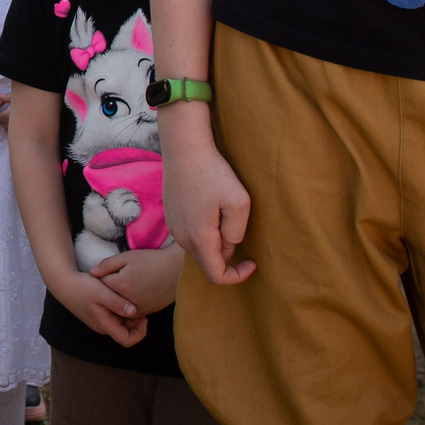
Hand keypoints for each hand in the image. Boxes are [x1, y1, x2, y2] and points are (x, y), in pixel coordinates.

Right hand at [48, 265, 146, 345]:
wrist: (63, 283)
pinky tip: (121, 296)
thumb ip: (117, 302)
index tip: (143, 316)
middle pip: (127, 332)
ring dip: (129, 314)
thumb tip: (134, 312)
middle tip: (139, 304)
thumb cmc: (82, 286)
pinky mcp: (99, 314)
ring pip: (121, 324)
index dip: (140, 332)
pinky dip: (122, 309)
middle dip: (136, 321)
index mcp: (104, 325)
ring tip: (130, 298)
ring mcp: (100, 321)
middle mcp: (103, 326)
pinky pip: (115, 317)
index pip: (128, 340)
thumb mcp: (101, 292)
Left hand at [90, 245, 182, 315]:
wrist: (176, 270)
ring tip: (121, 286)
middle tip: (110, 279)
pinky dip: (126, 304)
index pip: (101, 283)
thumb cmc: (151, 260)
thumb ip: (107, 264)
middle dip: (107, 289)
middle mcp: (128, 300)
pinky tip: (130, 293)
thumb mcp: (128, 257)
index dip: (100, 276)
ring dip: (116, 298)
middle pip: (108, 297)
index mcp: (121, 285)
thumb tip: (91, 273)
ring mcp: (138, 309)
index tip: (102, 272)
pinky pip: (129, 311)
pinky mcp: (146, 312)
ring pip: (118, 306)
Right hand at [161, 132, 256, 286]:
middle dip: (227, 255)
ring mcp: (173, 227)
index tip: (253, 262)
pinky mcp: (171, 216)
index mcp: (199, 238)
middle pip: (208, 262)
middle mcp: (182, 237)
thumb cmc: (213, 172)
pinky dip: (204, 231)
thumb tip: (229, 245)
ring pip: (199, 248)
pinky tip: (211, 207)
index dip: (237, 276)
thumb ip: (236, 232)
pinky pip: (191, 234)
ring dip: (215, 241)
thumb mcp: (238, 203)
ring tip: (224, 213)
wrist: (183, 148)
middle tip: (238, 225)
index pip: (216, 276)